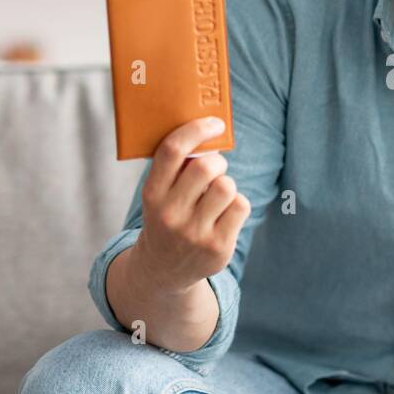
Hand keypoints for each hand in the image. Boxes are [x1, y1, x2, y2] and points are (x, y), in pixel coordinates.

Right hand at [132, 117, 250, 292]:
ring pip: (227, 186)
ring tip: (216, 196)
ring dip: (226, 184)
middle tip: (215, 168)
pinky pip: (241, 206)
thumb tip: (207, 130)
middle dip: (217, 161)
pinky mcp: (218, 248)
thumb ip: (175, 168)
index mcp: (152, 194)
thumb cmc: (167, 217)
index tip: (214, 123)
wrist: (163, 271)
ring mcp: (194, 234)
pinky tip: (224, 215)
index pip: (172, 151)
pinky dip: (237, 204)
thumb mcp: (158, 195)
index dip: (196, 130)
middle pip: (207, 167)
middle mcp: (170, 214)